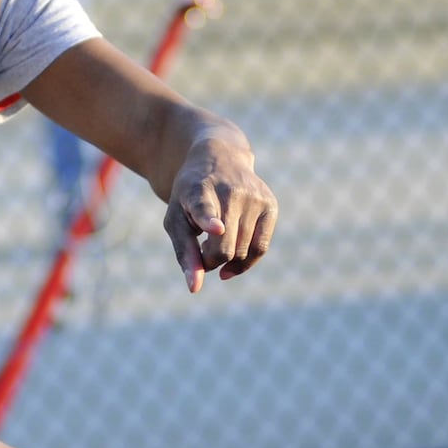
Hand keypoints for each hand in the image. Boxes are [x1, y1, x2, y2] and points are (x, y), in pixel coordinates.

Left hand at [166, 140, 278, 292]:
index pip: (204, 207)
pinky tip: (231, 263)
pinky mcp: (270, 204)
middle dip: (210, 260)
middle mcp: (229, 191)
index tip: (216, 227)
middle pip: (223, 248)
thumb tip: (195, 289)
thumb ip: (184, 253)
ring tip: (214, 241)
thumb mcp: (176, 219)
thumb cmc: (190, 197)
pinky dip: (245, 261)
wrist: (219, 159)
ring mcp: (253, 196)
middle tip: (201, 249)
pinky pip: (261, 248)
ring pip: (242, 252)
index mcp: (198, 190)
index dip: (208, 219)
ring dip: (226, 258)